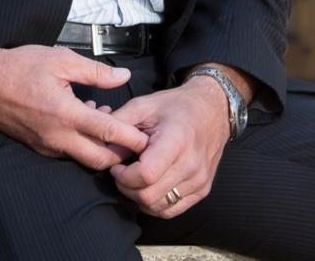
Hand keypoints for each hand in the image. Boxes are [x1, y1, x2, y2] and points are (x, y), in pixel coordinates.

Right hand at [0, 43, 148, 169]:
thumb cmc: (19, 66)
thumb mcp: (61, 59)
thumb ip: (95, 71)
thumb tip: (123, 75)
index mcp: (65, 114)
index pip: (107, 132)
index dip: (130, 137)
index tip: (147, 139)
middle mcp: (57, 137)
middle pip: (99, 159)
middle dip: (120, 154)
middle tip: (134, 139)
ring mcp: (46, 145)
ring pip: (83, 158)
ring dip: (101, 148)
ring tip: (111, 123)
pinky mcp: (38, 146)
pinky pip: (67, 152)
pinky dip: (83, 144)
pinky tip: (87, 120)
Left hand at [109, 77, 230, 216]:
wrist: (213, 109)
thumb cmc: (176, 105)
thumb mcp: (144, 104)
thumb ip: (119, 124)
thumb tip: (101, 146)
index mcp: (177, 140)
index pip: (146, 175)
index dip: (124, 176)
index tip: (117, 165)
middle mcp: (192, 164)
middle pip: (149, 196)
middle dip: (127, 188)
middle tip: (122, 172)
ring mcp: (200, 180)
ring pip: (159, 207)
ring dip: (140, 197)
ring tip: (135, 177)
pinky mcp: (203, 190)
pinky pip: (172, 210)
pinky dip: (155, 203)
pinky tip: (150, 186)